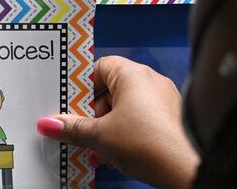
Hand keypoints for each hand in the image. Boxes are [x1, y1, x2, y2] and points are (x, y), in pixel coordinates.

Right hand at [36, 56, 198, 188]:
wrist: (187, 170)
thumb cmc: (148, 143)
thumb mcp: (100, 136)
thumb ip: (73, 128)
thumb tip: (48, 124)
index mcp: (133, 74)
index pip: (99, 67)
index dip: (82, 85)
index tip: (70, 103)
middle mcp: (151, 81)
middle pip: (111, 90)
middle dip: (93, 114)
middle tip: (80, 131)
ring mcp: (165, 100)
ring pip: (126, 108)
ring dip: (108, 127)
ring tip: (97, 149)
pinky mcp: (173, 119)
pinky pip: (142, 120)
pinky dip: (127, 133)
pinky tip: (117, 154)